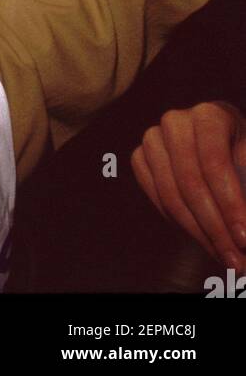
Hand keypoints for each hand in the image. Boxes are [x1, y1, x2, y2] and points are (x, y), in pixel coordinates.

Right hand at [130, 100, 245, 271]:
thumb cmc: (243, 155)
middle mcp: (176, 122)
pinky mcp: (140, 157)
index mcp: (210, 115)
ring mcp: (153, 138)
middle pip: (190, 182)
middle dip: (215, 227)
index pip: (215, 164)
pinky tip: (202, 237)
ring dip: (199, 233)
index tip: (244, 239)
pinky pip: (155, 197)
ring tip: (224, 256)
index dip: (229, 204)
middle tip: (236, 260)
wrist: (223, 146)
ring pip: (170, 194)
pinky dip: (179, 223)